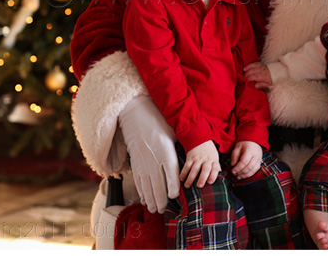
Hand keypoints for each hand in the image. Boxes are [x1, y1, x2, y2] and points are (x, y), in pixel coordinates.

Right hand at [119, 95, 180, 213]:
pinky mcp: (136, 164)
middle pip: (158, 186)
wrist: (137, 118)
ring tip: (155, 209)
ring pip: (147, 187)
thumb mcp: (174, 134)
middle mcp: (154, 162)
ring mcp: (143, 164)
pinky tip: (145, 200)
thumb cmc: (159, 124)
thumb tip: (192, 157)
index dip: (172, 188)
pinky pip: (139, 182)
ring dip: (151, 200)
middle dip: (161, 200)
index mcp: (166, 154)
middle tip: (164, 210)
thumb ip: (181, 147)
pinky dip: (142, 193)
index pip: (171, 176)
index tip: (175, 196)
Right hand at [181, 140, 220, 187]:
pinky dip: (183, 173)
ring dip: (190, 178)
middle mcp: (206, 160)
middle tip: (199, 186)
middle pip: (205, 169)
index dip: (214, 175)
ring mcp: (198, 159)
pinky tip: (182, 179)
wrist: (200, 139)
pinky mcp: (190, 158)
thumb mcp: (215, 157)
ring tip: (187, 186)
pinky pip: (186, 166)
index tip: (210, 182)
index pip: (215, 168)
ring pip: (194, 169)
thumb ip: (215, 167)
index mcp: (214, 160)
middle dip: (202, 178)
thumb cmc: (209, 151)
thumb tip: (219, 179)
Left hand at [230, 141, 262, 179]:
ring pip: (253, 170)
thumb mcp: (237, 147)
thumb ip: (234, 156)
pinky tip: (244, 175)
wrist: (254, 140)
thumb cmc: (245, 144)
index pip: (244, 161)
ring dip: (245, 175)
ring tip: (238, 177)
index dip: (238, 167)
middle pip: (249, 167)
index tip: (232, 171)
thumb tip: (233, 165)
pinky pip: (255, 170)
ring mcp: (259, 159)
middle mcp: (256, 155)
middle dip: (241, 172)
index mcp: (250, 150)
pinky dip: (249, 174)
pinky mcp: (260, 162)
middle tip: (235, 174)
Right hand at [244, 62, 272, 90]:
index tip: (244, 81)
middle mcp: (260, 71)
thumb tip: (255, 86)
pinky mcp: (260, 64)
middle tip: (242, 78)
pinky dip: (249, 65)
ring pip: (252, 67)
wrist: (276, 73)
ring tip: (242, 73)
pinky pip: (253, 63)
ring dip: (246, 70)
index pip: (253, 77)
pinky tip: (245, 68)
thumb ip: (261, 85)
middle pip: (251, 72)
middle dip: (246, 75)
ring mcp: (260, 67)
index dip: (248, 79)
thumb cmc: (271, 80)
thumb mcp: (268, 85)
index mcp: (262, 76)